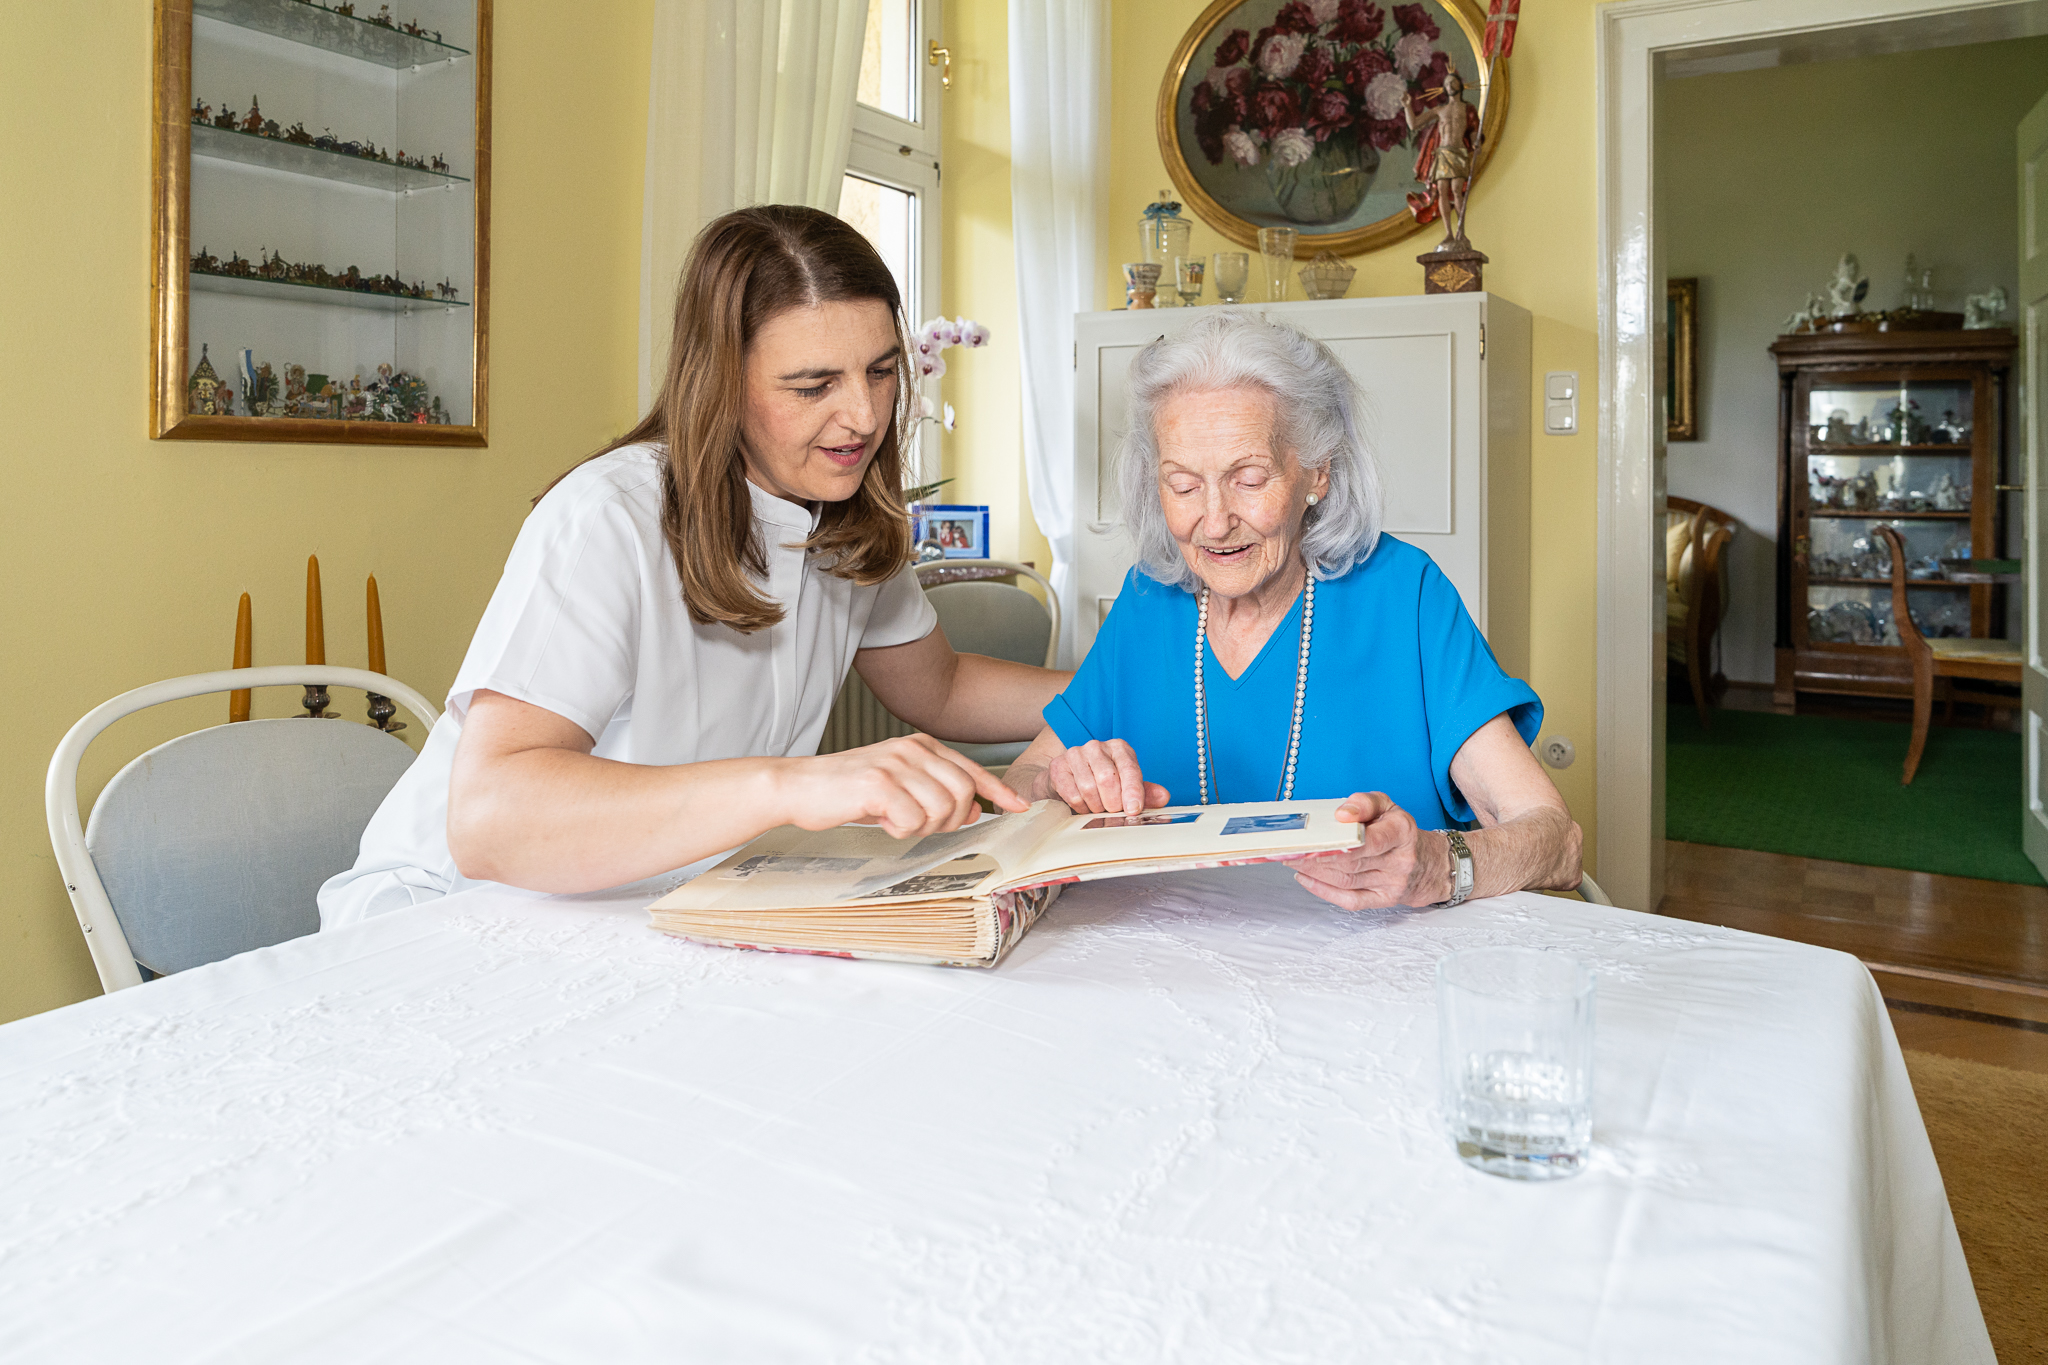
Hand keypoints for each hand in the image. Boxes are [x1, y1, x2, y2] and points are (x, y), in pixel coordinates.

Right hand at [782, 735, 1026, 839]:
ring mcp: (896, 764)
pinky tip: (880, 821)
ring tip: (896, 821)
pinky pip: (912, 820)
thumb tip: (976, 809)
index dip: (998, 791)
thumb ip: (935, 793)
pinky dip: (899, 831)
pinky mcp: (879, 783)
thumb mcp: (898, 788)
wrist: (798, 786)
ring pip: (942, 809)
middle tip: (923, 825)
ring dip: (923, 827)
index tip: (1018, 806)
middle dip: (952, 819)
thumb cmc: (846, 791)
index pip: (971, 770)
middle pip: (963, 792)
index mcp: (920, 746)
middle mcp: (912, 749)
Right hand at [1042, 739, 1168, 815]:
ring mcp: (1075, 754)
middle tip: (1114, 812)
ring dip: (1096, 807)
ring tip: (1099, 808)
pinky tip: (1084, 806)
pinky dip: (1081, 807)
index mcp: (1119, 748)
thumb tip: (1163, 797)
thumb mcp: (1126, 786)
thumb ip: (1145, 792)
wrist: (1067, 780)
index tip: (1133, 810)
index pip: (1130, 769)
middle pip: (1108, 780)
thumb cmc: (1102, 783)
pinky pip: (1073, 794)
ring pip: (1089, 789)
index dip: (1133, 792)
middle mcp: (1097, 746)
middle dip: (1113, 803)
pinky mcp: (1059, 766)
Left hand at [1284, 791, 1450, 910]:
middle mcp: (1400, 861)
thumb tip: (1342, 814)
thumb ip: (1364, 803)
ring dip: (1314, 872)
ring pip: (1346, 881)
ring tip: (1291, 860)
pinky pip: (1350, 900)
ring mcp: (1392, 884)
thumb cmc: (1397, 830)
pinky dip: (1324, 891)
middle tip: (1289, 849)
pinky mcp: (1383, 900)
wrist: (1425, 863)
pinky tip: (1305, 878)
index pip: (1371, 841)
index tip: (1315, 841)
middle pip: (1352, 863)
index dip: (1342, 844)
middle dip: (1316, 857)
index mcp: (1402, 832)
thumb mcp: (1386, 806)